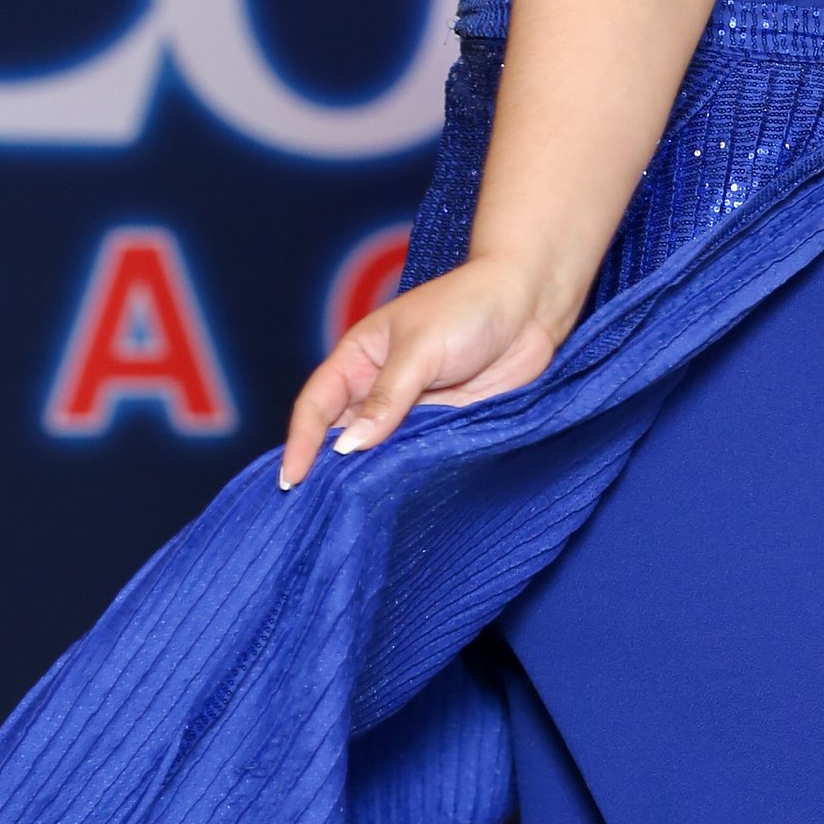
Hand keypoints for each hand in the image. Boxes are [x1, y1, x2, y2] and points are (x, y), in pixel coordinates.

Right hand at [278, 259, 562, 488]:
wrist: (531, 305)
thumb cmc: (469, 308)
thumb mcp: (420, 349)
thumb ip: (387, 399)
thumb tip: (348, 447)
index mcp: (358, 359)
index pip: (315, 405)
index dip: (300, 442)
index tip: (291, 479)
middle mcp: (378, 389)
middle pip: (341, 436)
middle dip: (327, 471)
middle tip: (314, 512)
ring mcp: (412, 412)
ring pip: (379, 454)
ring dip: (368, 480)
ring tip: (353, 518)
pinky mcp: (445, 429)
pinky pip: (418, 460)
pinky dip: (407, 480)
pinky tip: (400, 503)